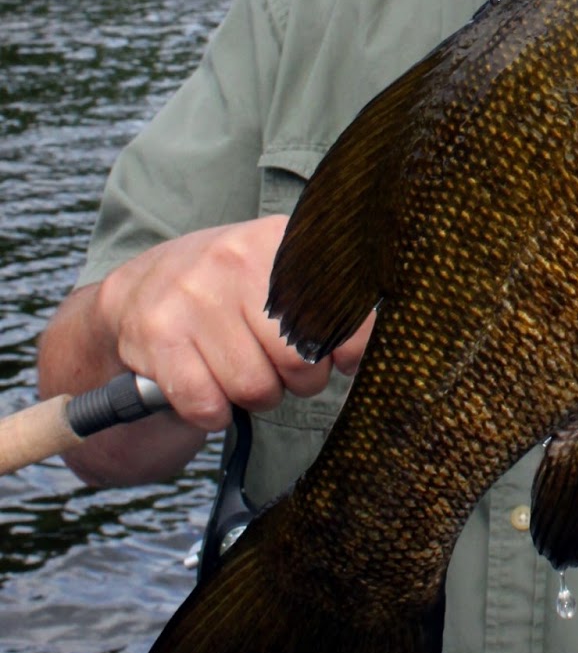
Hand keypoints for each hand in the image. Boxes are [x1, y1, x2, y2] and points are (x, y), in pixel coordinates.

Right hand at [94, 216, 371, 432]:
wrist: (139, 290)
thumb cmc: (228, 291)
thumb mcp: (278, 273)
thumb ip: (329, 299)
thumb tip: (363, 348)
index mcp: (276, 240)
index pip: (339, 307)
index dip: (348, 346)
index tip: (342, 359)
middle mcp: (233, 258)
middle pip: (299, 357)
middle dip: (300, 380)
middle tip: (285, 371)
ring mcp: (191, 296)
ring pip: (253, 387)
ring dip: (256, 397)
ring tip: (243, 373)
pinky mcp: (157, 336)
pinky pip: (207, 405)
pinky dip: (214, 413)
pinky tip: (210, 389)